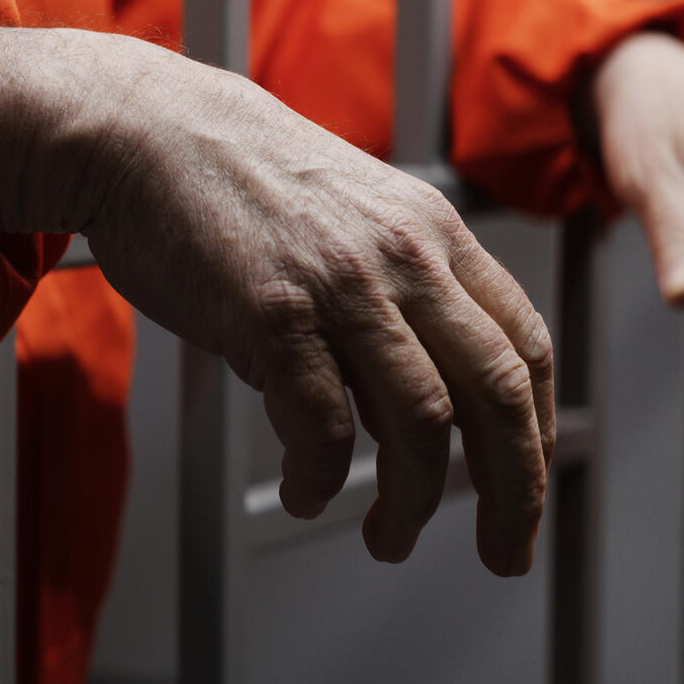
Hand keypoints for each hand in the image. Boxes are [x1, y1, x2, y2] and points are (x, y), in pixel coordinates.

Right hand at [0, 27, 553, 575]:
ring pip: (421, 423)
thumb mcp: (354, 216)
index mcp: (433, 233)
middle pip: (498, 394)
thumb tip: (416, 404)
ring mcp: (340, 286)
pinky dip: (322, 479)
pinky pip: (321, 427)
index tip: (526, 483)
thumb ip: (398, 299)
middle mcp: (404, 258)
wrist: (144, 133)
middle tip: (503, 550)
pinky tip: (309, 493)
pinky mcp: (271, 316)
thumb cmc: (238, 180)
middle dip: (515, 490)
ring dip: (413, 501)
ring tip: (389, 538)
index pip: (524, 345)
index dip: (539, 430)